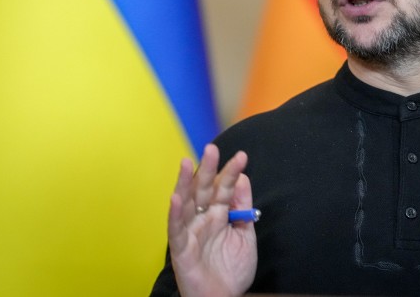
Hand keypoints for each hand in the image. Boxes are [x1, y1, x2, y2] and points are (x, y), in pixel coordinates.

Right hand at [168, 144, 257, 296]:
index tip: (242, 156)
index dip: (231, 172)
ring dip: (185, 183)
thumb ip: (243, 209)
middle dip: (208, 169)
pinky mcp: (180, 248)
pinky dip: (174, 213)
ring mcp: (190, 232)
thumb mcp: (245, 235)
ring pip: (185, 203)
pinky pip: (175, 229)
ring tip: (187, 162)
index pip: (224, 188)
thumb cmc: (232, 271)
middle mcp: (202, 220)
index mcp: (218, 215)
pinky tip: (175, 197)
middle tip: (212, 147)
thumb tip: (242, 178)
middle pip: (203, 190)